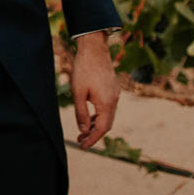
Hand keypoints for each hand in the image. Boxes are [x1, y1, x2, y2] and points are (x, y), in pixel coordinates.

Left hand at [71, 32, 118, 148]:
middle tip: (80, 140)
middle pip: (106, 124)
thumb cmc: (84, 69)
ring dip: (96, 124)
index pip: (102, 129)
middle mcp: (114, 101)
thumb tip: (83, 130)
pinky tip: (90, 116)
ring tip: (83, 131)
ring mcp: (115, 94)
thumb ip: (81, 113)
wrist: (94, 48)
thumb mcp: (78, 93)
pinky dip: (99, 115)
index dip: (92, 139)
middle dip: (94, 134)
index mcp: (107, 104)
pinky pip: (108, 107)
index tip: (82, 146)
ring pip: (107, 116)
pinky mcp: (112, 89)